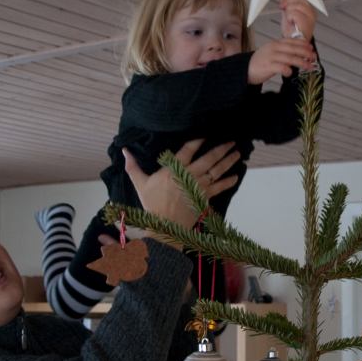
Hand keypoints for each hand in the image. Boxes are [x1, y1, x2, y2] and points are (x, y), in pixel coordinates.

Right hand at [124, 139, 240, 231]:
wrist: (164, 226)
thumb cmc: (152, 205)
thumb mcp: (140, 183)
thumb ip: (133, 166)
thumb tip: (124, 150)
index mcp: (173, 169)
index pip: (188, 150)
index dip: (198, 140)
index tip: (206, 133)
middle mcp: (189, 174)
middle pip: (208, 158)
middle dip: (221, 149)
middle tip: (232, 142)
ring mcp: (198, 186)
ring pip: (217, 170)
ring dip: (228, 161)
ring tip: (237, 153)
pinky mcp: (204, 197)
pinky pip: (219, 187)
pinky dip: (228, 182)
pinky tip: (235, 176)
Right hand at [248, 38, 315, 84]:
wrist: (244, 69)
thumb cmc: (260, 62)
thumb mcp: (271, 52)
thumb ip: (283, 51)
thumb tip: (298, 53)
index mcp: (275, 44)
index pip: (291, 41)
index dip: (303, 44)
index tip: (311, 48)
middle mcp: (274, 48)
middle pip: (293, 49)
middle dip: (305, 53)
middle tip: (313, 57)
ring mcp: (270, 57)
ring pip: (290, 58)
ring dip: (301, 62)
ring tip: (309, 67)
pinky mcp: (267, 66)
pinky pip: (280, 67)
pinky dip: (287, 70)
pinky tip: (290, 73)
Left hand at [280, 0, 316, 42]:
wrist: (293, 43)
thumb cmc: (292, 32)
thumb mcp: (288, 14)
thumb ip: (287, 4)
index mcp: (308, 9)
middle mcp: (312, 12)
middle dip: (288, 2)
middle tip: (282, 6)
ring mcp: (310, 18)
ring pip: (296, 5)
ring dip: (289, 11)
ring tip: (288, 18)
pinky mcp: (306, 23)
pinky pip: (294, 13)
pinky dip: (289, 17)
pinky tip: (290, 22)